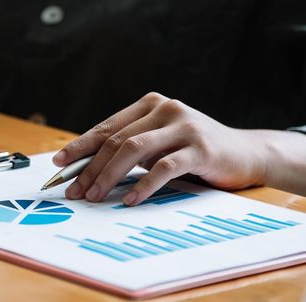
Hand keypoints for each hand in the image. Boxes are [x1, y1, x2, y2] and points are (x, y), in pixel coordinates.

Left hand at [53, 92, 305, 204]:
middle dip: (90, 168)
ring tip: (94, 196)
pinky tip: (129, 199)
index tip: (59, 164)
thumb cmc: (193, 151)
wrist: (246, 154)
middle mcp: (165, 108)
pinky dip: (143, 185)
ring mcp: (184, 126)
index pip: (107, 127)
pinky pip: (164, 167)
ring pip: (134, 150)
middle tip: (75, 191)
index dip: (80, 146)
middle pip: (116, 140)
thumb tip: (87, 169)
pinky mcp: (200, 148)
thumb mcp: (159, 142)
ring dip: (108, 175)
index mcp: (150, 104)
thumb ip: (131, 147)